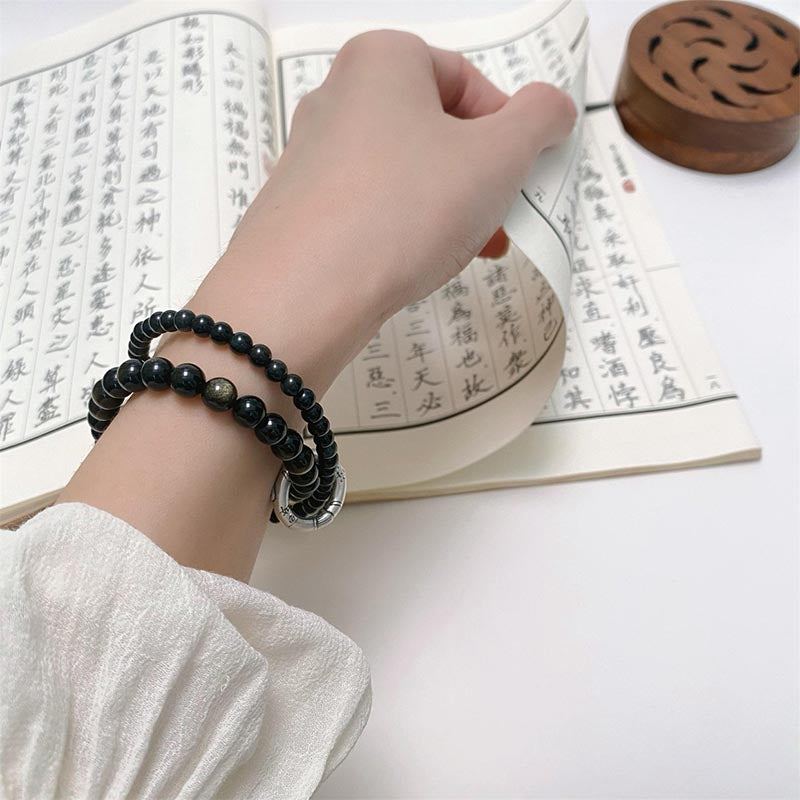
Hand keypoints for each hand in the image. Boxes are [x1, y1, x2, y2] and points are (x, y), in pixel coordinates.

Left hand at [228, 30, 576, 353]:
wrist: (303, 294)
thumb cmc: (407, 208)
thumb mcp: (498, 158)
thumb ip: (539, 120)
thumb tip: (551, 107)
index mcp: (382, 59)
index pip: (467, 81)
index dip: (507, 131)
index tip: (517, 181)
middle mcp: (335, 95)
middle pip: (433, 130)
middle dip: (477, 180)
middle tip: (498, 226)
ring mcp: (308, 155)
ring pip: (401, 173)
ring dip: (445, 209)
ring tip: (462, 253)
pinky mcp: (295, 208)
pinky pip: (365, 208)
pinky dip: (399, 229)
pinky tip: (410, 264)